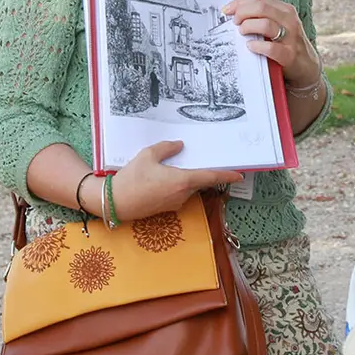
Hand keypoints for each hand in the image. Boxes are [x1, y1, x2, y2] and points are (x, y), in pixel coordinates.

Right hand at [109, 140, 241, 220]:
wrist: (114, 202)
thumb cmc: (131, 178)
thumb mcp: (147, 155)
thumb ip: (167, 148)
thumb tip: (180, 145)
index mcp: (182, 181)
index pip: (210, 177)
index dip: (226, 175)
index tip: (239, 175)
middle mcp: (182, 195)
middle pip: (198, 182)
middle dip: (199, 173)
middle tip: (196, 159)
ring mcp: (175, 204)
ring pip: (187, 188)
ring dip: (184, 179)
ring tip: (171, 167)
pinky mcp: (166, 209)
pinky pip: (177, 194)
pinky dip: (175, 186)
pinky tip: (162, 178)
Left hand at [223, 0, 319, 85]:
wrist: (306, 65)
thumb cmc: (287, 43)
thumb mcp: (279, 24)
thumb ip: (262, 16)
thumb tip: (235, 11)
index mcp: (285, 10)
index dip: (240, 3)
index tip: (227, 10)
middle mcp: (290, 20)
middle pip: (261, 7)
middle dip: (242, 13)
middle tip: (235, 22)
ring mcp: (291, 37)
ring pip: (265, 24)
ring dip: (248, 27)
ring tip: (242, 33)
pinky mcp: (289, 55)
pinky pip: (270, 48)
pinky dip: (257, 46)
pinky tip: (251, 46)